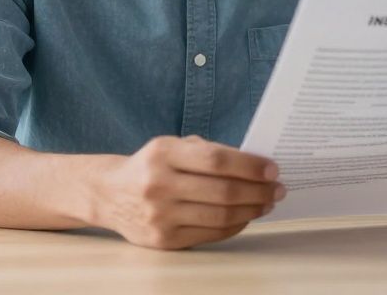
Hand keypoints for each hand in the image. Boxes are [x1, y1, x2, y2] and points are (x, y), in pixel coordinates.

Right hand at [90, 135, 284, 248]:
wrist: (109, 195)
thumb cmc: (150, 167)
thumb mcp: (171, 146)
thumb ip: (207, 152)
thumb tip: (253, 165)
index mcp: (163, 153)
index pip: (216, 160)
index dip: (249, 166)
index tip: (272, 169)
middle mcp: (159, 184)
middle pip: (223, 191)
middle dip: (258, 190)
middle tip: (278, 189)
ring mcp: (160, 215)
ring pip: (220, 216)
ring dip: (252, 210)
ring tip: (266, 203)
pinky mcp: (163, 240)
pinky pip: (210, 234)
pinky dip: (235, 226)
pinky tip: (246, 216)